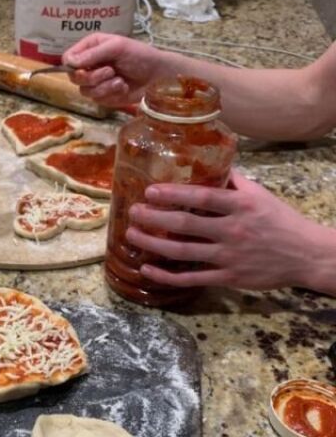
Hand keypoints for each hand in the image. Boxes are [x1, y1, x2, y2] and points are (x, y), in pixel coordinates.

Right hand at [62, 33, 169, 107]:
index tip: (82, 67)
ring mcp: (95, 82)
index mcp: (90, 48)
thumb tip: (70, 61)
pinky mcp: (103, 97)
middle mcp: (90, 65)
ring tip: (120, 80)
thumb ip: (93, 54)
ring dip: (104, 86)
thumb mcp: (117, 47)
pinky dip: (111, 94)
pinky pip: (97, 99)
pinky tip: (122, 87)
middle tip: (110, 71)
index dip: (72, 65)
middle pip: (73, 77)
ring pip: (84, 90)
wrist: (157, 76)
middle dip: (92, 77)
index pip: (68, 58)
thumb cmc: (139, 56)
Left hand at [125, 170, 335, 292]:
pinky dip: (166, 276)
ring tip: (131, 235)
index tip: (149, 191)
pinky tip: (146, 269)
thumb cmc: (279, 220)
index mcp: (240, 206)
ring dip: (153, 244)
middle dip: (154, 218)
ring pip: (183, 253)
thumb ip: (232, 180)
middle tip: (133, 212)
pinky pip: (191, 279)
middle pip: (185, 225)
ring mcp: (229, 257)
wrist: (307, 255)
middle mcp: (233, 231)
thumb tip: (208, 159)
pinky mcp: (228, 278)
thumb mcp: (259, 194)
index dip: (173, 195)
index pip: (202, 198)